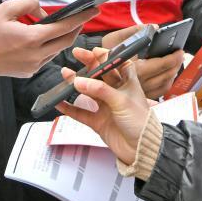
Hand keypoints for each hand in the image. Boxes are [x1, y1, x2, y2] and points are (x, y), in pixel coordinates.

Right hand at [0, 0, 92, 77]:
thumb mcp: (6, 9)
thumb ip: (29, 5)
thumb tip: (43, 13)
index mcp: (32, 38)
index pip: (65, 26)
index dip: (81, 18)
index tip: (93, 10)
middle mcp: (36, 55)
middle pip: (66, 41)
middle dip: (76, 29)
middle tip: (82, 18)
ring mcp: (33, 66)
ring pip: (57, 51)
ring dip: (63, 39)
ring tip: (63, 27)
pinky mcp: (29, 72)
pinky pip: (46, 58)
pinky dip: (50, 48)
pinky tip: (45, 40)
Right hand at [56, 46, 151, 164]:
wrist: (141, 150)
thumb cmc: (141, 124)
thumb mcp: (122, 101)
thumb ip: (100, 90)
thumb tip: (79, 81)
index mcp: (128, 83)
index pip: (116, 64)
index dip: (105, 56)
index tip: (93, 50)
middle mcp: (116, 93)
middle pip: (100, 74)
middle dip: (88, 64)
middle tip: (76, 54)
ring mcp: (106, 106)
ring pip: (88, 91)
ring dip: (76, 83)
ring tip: (65, 74)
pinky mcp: (98, 121)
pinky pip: (81, 112)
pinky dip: (70, 108)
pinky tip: (60, 102)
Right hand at [101, 26, 183, 96]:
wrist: (98, 76)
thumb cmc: (107, 55)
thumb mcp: (117, 38)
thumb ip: (135, 31)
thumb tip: (155, 27)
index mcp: (134, 69)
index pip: (160, 64)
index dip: (173, 58)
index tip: (179, 50)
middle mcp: (138, 83)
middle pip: (166, 75)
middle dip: (176, 64)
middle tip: (180, 54)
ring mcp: (140, 92)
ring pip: (164, 84)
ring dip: (172, 73)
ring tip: (175, 63)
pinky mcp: (140, 97)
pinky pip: (159, 92)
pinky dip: (166, 83)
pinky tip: (167, 75)